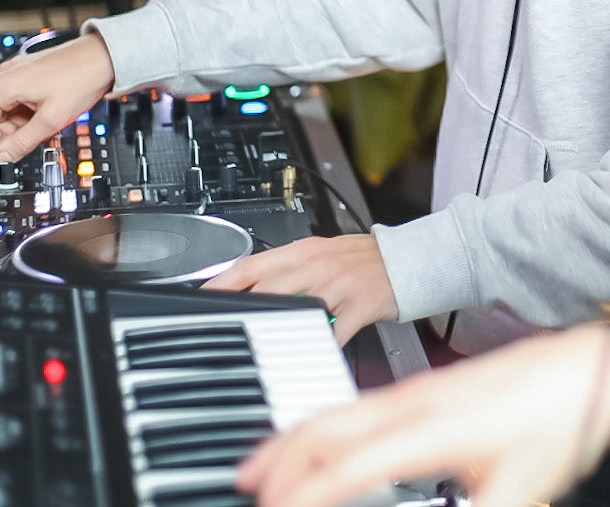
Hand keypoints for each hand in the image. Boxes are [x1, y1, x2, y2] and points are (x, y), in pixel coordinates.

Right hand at [0, 31, 115, 163]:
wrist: (104, 57)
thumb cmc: (82, 79)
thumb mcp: (51, 119)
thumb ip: (22, 142)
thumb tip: (0, 159)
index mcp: (5, 85)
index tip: (16, 149)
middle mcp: (6, 75)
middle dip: (12, 132)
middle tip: (38, 133)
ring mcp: (17, 72)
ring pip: (6, 110)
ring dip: (23, 123)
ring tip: (48, 119)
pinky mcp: (28, 73)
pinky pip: (18, 100)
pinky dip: (29, 111)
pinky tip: (49, 110)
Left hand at [204, 235, 396, 344]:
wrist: (408, 260)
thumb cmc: (363, 260)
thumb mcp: (322, 253)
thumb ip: (289, 268)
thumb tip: (249, 286)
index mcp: (303, 250)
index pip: (252, 264)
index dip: (222, 281)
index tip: (201, 297)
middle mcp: (317, 265)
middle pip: (268, 286)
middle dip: (240, 308)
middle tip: (221, 328)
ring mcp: (339, 285)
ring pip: (298, 308)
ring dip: (277, 329)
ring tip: (257, 349)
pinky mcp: (360, 305)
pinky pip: (334, 331)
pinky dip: (320, 347)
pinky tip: (308, 359)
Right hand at [236, 327, 609, 506]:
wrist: (591, 368)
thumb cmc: (561, 423)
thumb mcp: (523, 494)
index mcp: (435, 428)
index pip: (350, 466)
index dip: (305, 497)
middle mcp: (416, 401)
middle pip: (326, 426)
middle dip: (277, 462)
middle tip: (243, 490)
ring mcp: (418, 389)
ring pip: (336, 410)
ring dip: (291, 439)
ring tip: (257, 469)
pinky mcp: (425, 388)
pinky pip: (355, 404)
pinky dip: (320, 425)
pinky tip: (317, 443)